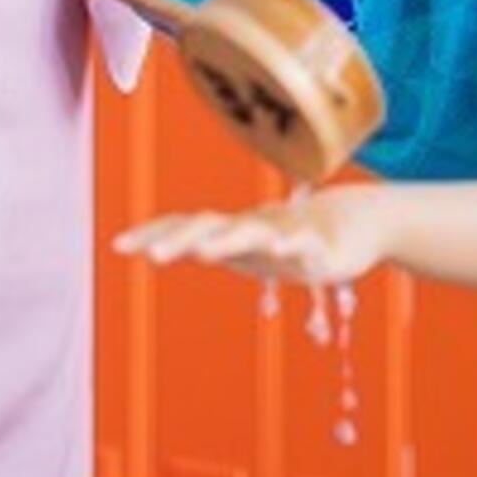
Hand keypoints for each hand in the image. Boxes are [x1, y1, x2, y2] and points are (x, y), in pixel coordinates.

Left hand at [115, 186, 391, 287]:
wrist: (358, 221)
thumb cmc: (295, 235)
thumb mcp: (249, 248)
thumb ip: (213, 246)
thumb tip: (169, 246)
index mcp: (232, 231)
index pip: (186, 226)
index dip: (154, 232)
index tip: (118, 245)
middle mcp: (253, 226)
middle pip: (211, 226)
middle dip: (181, 238)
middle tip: (150, 255)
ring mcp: (286, 232)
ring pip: (253, 233)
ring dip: (226, 240)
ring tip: (201, 252)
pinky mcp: (320, 245)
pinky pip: (304, 243)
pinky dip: (291, 245)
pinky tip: (280, 249)